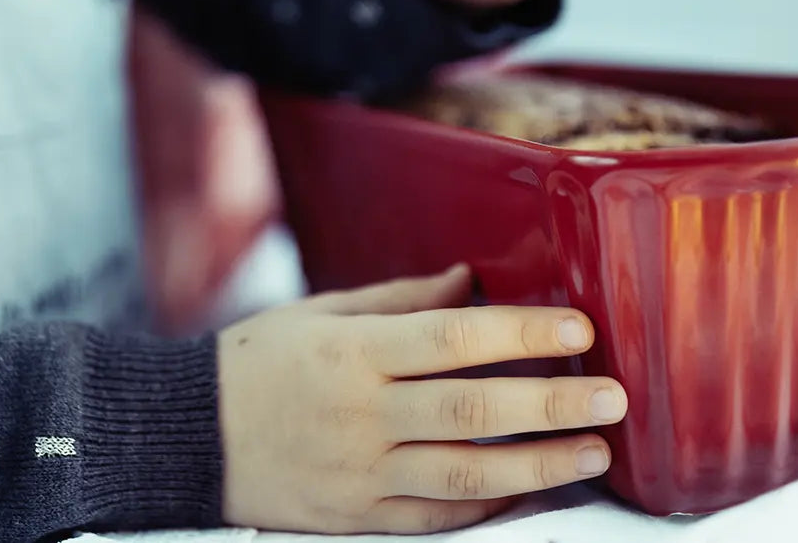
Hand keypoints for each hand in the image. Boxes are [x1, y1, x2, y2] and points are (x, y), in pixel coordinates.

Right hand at [218, 265, 627, 533]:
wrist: (184, 439)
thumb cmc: (252, 364)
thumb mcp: (317, 312)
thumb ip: (399, 300)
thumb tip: (470, 282)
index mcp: (351, 352)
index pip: (453, 339)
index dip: (522, 334)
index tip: (578, 329)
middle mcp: (359, 415)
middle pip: (472, 411)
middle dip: (551, 405)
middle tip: (613, 396)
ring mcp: (360, 473)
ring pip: (466, 473)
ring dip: (540, 465)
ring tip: (594, 451)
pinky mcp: (357, 516)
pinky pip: (437, 514)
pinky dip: (489, 502)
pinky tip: (532, 488)